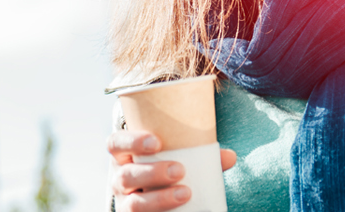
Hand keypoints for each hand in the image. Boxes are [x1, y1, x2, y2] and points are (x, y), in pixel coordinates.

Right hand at [108, 130, 236, 211]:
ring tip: (186, 193)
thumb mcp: (178, 161)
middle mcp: (119, 180)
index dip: (131, 141)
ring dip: (159, 199)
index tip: (156, 141)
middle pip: (126, 175)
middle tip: (180, 170)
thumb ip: (201, 157)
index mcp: (124, 157)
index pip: (115, 144)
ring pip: (134, 204)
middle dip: (152, 173)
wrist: (161, 200)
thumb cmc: (169, 171)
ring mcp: (125, 203)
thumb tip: (229, 157)